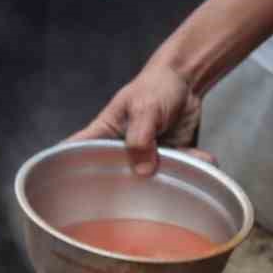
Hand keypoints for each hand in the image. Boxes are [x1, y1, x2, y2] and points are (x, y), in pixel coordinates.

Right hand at [69, 60, 210, 176]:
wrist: (187, 82)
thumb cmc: (155, 86)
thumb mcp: (144, 108)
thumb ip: (141, 138)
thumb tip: (142, 171)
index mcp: (102, 137)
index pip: (78, 156)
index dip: (70, 174)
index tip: (74, 190)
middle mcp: (120, 153)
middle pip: (115, 179)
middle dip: (134, 184)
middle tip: (152, 173)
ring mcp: (144, 160)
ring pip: (151, 180)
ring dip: (173, 173)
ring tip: (187, 154)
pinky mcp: (168, 162)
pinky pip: (180, 173)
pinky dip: (193, 166)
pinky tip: (201, 156)